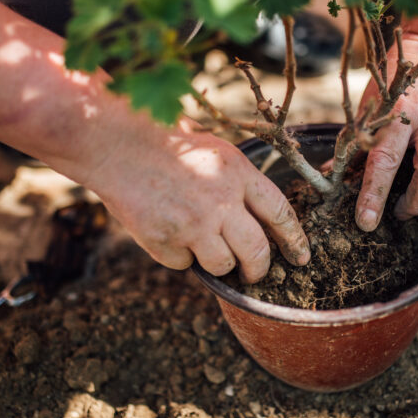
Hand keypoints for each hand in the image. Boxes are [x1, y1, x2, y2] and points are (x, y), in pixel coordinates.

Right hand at [84, 118, 310, 282]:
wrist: (116, 144)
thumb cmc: (167, 144)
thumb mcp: (215, 152)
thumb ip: (239, 184)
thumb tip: (259, 221)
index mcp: (238, 173)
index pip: (280, 213)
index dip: (294, 239)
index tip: (301, 257)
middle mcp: (221, 201)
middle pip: (257, 252)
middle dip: (260, 269)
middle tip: (255, 273)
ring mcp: (193, 224)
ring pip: (223, 266)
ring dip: (217, 262)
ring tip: (199, 241)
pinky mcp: (165, 241)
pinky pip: (184, 264)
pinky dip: (179, 255)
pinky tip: (166, 230)